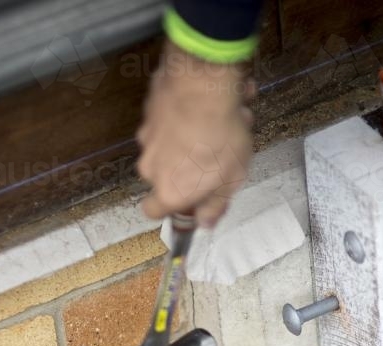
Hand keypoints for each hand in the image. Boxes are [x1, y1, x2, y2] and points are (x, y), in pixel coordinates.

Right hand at [137, 41, 254, 227]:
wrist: (201, 87)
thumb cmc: (219, 139)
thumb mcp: (230, 180)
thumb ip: (215, 204)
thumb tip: (205, 222)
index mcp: (168, 190)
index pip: (154, 210)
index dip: (171, 206)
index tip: (190, 199)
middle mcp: (151, 165)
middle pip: (168, 172)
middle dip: (194, 164)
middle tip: (223, 151)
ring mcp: (148, 135)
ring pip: (176, 140)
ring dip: (200, 133)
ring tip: (233, 117)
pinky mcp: (151, 108)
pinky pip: (176, 115)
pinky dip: (193, 110)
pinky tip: (220, 100)